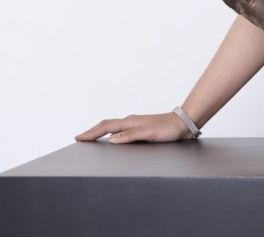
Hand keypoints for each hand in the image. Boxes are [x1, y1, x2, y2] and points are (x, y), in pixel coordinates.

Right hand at [75, 112, 192, 143]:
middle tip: (81, 138)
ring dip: (101, 133)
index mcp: (130, 122)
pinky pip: (122, 132)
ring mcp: (136, 126)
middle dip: (93, 132)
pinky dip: (113, 135)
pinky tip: (114, 141)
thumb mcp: (149, 133)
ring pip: (114, 128)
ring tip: (92, 139)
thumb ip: (130, 136)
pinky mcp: (142, 130)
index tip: (78, 138)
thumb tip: (111, 140)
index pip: (105, 127)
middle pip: (107, 126)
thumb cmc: (169, 128)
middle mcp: (131, 122)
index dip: (91, 133)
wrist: (184, 124)